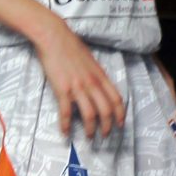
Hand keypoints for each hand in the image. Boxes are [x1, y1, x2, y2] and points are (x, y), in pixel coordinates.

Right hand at [34, 17, 125, 139]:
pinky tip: (66, 133)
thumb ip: (96, 75)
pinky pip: (66, 112)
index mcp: (101, 76)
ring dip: (91, 129)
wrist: (54, 37)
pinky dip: (67, 125)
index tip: (120, 124)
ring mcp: (78, 87)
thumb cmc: (71, 47)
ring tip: (90, 137)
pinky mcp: (62, 89)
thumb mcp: (91, 61)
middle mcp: (92, 83)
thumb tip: (100, 86)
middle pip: (106, 110)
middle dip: (108, 126)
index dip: (121, 114)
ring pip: (90, 114)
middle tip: (105, 136)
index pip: (117, 99)